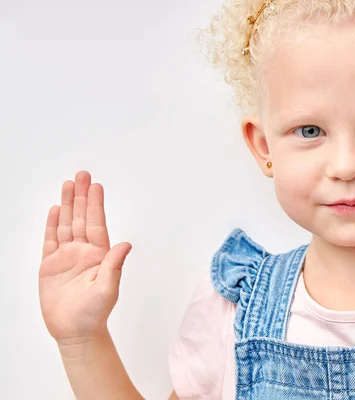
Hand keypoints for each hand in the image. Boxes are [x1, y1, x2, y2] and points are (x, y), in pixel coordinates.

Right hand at [39, 171, 131, 344]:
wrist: (75, 331)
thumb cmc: (94, 313)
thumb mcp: (107, 289)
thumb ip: (114, 266)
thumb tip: (126, 245)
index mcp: (99, 255)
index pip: (97, 224)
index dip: (96, 204)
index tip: (96, 186)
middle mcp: (84, 252)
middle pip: (82, 218)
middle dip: (82, 196)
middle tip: (82, 175)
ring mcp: (67, 257)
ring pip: (66, 224)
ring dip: (67, 205)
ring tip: (68, 185)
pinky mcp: (50, 265)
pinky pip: (50, 240)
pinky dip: (52, 224)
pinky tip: (55, 210)